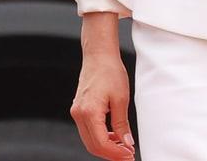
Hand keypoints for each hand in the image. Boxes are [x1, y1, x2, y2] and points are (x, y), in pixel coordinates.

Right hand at [70, 13, 134, 159]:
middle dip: (111, 154)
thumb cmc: (110, 72)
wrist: (99, 55)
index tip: (130, 156)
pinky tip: (113, 136)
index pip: (101, 143)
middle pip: (93, 145)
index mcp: (89, 112)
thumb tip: (127, 144)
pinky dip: (100, 137)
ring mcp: (77, 111)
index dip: (116, 153)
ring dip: (105, 147)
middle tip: (128, 155)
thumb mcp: (121, 99)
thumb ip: (122, 125)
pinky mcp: (79, 109)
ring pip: (89, 140)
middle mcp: (79, 113)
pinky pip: (87, 130)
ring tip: (123, 146)